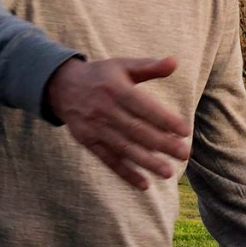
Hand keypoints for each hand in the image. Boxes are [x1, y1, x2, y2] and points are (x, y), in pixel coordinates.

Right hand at [45, 56, 191, 189]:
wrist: (60, 86)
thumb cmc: (101, 76)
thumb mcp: (123, 65)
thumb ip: (149, 67)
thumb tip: (174, 62)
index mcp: (116, 89)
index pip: (144, 107)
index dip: (165, 120)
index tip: (185, 131)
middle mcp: (104, 110)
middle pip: (137, 131)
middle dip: (162, 144)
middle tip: (184, 154)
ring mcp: (95, 128)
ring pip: (124, 148)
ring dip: (147, 162)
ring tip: (168, 172)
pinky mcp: (88, 142)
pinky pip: (108, 160)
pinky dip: (126, 173)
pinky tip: (143, 184)